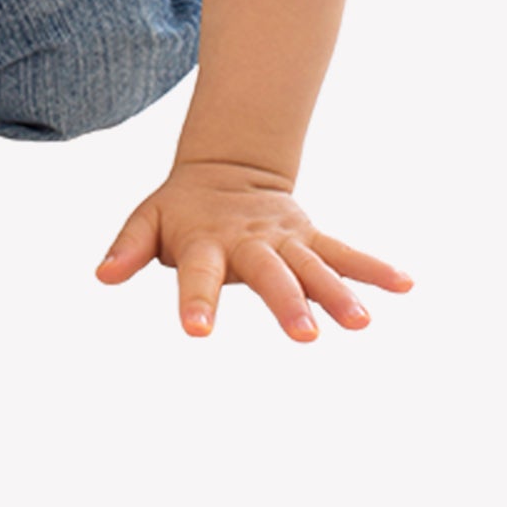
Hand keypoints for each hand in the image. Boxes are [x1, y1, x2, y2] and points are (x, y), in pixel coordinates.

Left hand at [95, 160, 412, 339]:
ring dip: (338, 292)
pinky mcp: (310, 236)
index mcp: (205, 240)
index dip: (196, 301)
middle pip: (269, 273)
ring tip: (361, 322)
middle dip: (286, 303)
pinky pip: (345, 253)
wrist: (225, 168)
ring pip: (314, 266)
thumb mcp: (147, 219)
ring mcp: (284, 238)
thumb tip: (102, 274)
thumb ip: (127, 246)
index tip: (198, 331)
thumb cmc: (181, 208)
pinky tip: (405, 284)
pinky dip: (373, 268)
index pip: (198, 273)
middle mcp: (249, 241)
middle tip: (305, 338)